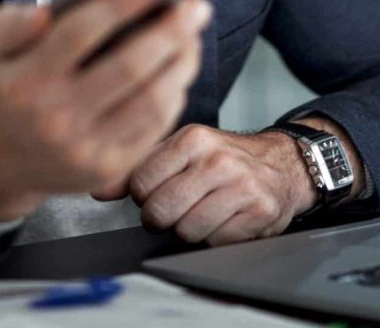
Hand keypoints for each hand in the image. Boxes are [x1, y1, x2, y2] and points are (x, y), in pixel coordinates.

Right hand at [0, 0, 211, 220]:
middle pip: (128, 68)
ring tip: (194, 34)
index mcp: (25, 82)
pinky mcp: (107, 171)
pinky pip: (153, 129)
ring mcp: (84, 151)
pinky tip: (180, 68)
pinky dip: (174, 94)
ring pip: (150, 102)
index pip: (80, 33)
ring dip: (181, 63)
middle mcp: (55, 119)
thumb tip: (44, 11)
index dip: (121, 3)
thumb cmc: (7, 89)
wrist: (0, 163)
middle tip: (196, 5)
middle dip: (170, 32)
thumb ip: (12, 23)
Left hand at [91, 124, 317, 245]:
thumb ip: (139, 165)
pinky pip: (216, 242)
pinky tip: (226, 218)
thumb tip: (98, 188)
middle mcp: (217, 159)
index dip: (143, 195)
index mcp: (192, 138)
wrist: (281, 164)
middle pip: (160, 212)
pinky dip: (216, 237)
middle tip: (178, 206)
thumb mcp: (182, 150)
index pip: (140, 184)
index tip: (156, 190)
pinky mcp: (259, 212)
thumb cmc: (223, 158)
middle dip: (162, 217)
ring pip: (186, 231)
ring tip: (204, 209)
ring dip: (190, 229)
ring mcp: (241, 185)